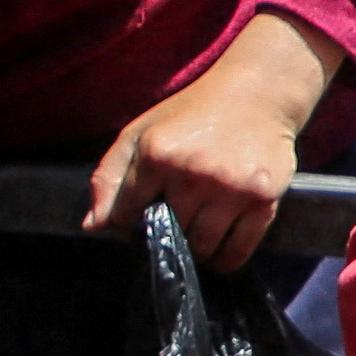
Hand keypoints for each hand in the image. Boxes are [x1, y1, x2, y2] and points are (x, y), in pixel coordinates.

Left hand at [86, 12, 346, 273]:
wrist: (257, 94)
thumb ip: (109, 176)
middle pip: (167, 233)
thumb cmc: (193, 115)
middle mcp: (193, 172)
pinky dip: (225, 260)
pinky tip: (219, 252)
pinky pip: (237, 251)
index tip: (142, 217)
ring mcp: (231, 188)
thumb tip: (93, 226)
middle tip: (175, 222)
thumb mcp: (141, 133)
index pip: (127, 214)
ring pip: (201, 247)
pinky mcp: (263, 199)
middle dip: (167, 233)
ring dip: (195, 250)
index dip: (130, 221)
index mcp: (156, 154)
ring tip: (197, 235)